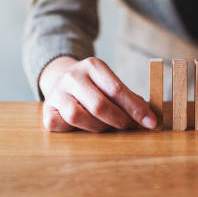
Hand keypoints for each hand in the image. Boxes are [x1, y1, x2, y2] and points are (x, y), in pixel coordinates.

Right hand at [39, 56, 157, 131]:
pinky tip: (85, 128)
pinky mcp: (46, 110)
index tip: (151, 122)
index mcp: (93, 65)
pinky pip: (62, 125)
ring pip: (78, 116)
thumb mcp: (109, 83)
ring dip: (99, 127)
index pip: (117, 89)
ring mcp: (57, 92)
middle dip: (119, 120)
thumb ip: (127, 97)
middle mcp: (72, 76)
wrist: (60, 79)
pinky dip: (76, 130)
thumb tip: (149, 116)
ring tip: (108, 128)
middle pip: (99, 104)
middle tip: (131, 127)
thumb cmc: (93, 86)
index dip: (135, 108)